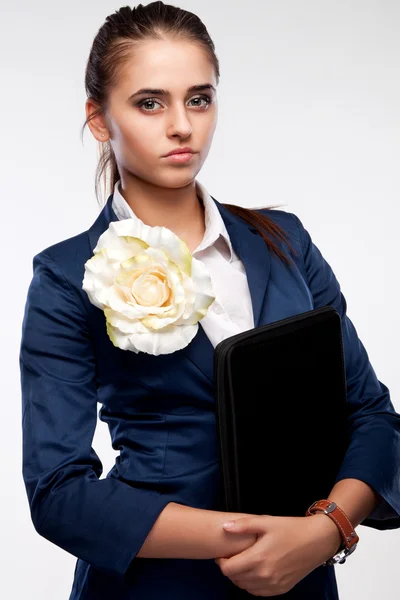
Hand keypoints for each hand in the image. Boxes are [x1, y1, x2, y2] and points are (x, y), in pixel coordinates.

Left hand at [215, 514, 341, 596]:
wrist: (317, 540)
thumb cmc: (291, 529)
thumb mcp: (266, 521)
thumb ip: (244, 525)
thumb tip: (225, 527)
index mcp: (258, 558)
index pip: (228, 569)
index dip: (221, 562)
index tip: (223, 554)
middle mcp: (265, 575)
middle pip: (235, 579)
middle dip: (230, 569)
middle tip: (232, 557)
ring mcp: (274, 584)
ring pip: (246, 588)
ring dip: (240, 578)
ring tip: (243, 563)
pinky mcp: (282, 589)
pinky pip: (259, 593)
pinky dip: (252, 585)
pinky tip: (255, 572)